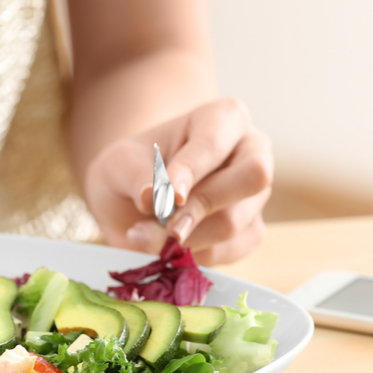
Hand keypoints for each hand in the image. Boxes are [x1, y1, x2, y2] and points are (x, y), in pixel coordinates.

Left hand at [83, 98, 271, 264]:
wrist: (133, 201)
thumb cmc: (131, 170)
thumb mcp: (117, 164)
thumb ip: (134, 175)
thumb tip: (151, 197)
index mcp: (223, 118)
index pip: (214, 142)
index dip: (191, 170)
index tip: (168, 196)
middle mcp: (252, 151)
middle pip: (253, 177)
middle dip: (203, 206)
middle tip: (165, 225)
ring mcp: (255, 193)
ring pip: (236, 221)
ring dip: (187, 237)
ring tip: (145, 236)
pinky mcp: (250, 230)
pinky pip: (230, 249)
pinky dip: (193, 254)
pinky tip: (165, 246)